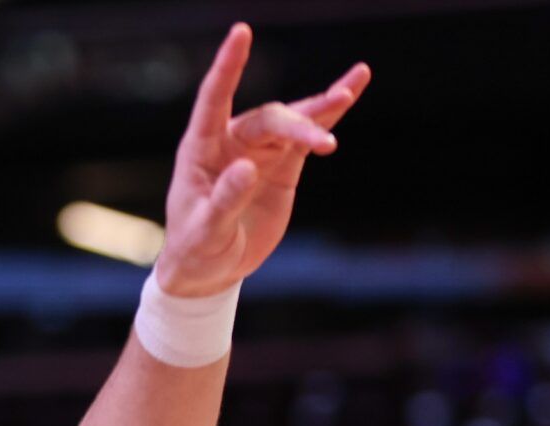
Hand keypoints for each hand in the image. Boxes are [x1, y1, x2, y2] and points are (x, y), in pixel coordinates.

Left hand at [157, 24, 370, 296]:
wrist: (210, 270)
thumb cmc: (196, 248)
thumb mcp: (206, 230)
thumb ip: (225, 199)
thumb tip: (247, 167)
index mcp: (201, 149)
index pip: (213, 99)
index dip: (228, 67)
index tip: (242, 32)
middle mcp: (231, 141)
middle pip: (269, 119)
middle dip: (298, 126)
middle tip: (325, 143)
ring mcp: (259, 151)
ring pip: (292, 120)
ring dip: (322, 106)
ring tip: (354, 83)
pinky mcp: (283, 165)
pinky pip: (307, 135)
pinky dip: (329, 116)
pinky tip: (352, 90)